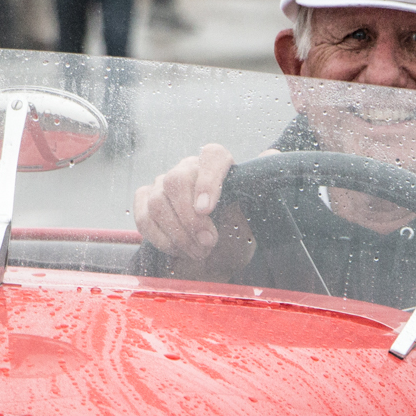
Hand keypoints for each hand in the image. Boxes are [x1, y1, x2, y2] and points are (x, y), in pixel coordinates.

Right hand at [134, 144, 255, 274]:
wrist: (216, 260)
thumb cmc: (237, 236)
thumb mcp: (256, 217)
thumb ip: (262, 187)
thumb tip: (271, 154)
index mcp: (217, 167)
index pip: (212, 156)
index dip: (207, 181)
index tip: (207, 210)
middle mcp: (188, 169)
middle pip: (176, 181)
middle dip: (190, 219)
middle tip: (208, 244)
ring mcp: (163, 184)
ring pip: (158, 203)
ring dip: (178, 234)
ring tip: (199, 253)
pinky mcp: (146, 202)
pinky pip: (143, 216)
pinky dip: (159, 238)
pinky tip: (177, 250)